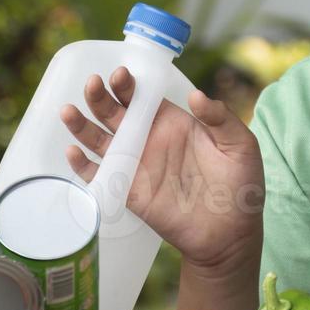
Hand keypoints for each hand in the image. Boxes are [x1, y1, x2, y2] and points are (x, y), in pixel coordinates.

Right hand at [60, 67, 263, 274]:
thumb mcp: (241, 145)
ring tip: (69, 111)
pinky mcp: (129, 192)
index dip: (128, 85)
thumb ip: (220, 118)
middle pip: (115, 113)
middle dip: (100, 97)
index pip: (142, 97)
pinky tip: (71, 152)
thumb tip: (196, 95)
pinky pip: (99, 176)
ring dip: (82, 126)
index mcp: (172, 123)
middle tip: (94, 84)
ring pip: (100, 140)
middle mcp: (149, 140)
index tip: (121, 76)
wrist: (232, 234)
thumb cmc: (241, 186)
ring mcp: (137, 166)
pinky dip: (82, 166)